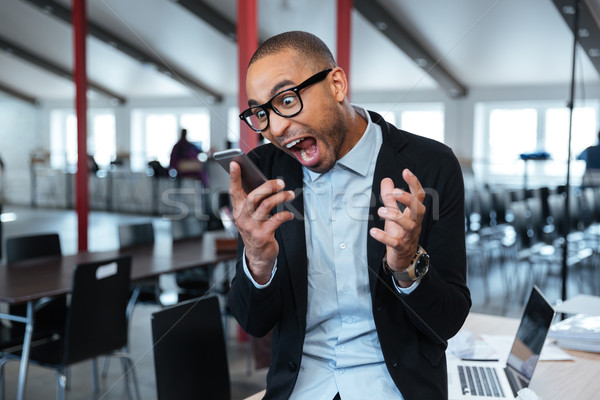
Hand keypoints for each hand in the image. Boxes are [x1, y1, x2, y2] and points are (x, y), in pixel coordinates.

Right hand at [229, 161, 294, 283]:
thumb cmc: (256, 231)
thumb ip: (255, 202)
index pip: (234, 191)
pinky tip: (290, 214)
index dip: (233, 177)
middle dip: (268, 186)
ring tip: (290, 194)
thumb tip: (268, 184)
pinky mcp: (262, 235)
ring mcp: (252, 227)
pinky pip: (276, 219)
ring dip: (280, 197)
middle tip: (280, 182)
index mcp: (238, 210)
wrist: (257, 257)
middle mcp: (242, 218)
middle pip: (254, 196)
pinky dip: (285, 214)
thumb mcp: (251, 216)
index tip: (234, 163)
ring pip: (266, 205)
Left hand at [369, 169, 425, 274]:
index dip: (414, 183)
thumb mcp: (395, 213)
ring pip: (408, 224)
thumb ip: (390, 198)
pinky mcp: (401, 247)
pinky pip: (394, 242)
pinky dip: (384, 237)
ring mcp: (409, 235)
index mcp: (414, 213)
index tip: (406, 171)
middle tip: (395, 192)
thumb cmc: (400, 232)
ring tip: (380, 210)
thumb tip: (387, 180)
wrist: (403, 257)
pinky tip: (373, 231)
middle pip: (418, 209)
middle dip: (408, 199)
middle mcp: (415, 223)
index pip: (419, 196)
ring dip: (395, 216)